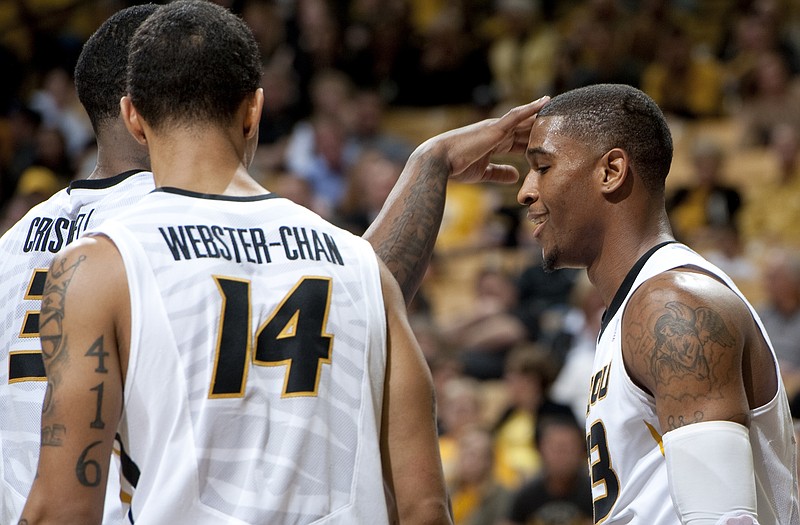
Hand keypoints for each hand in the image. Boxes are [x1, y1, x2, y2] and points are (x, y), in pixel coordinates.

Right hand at [417, 96, 548, 183]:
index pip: (519, 141)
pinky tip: (545, 102)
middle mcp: (497, 132)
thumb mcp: (483, 173)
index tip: (550, 141)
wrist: (440, 161)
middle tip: (564, 121)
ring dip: (542, 114)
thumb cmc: (457, 167)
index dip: (534, 141)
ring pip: (525, 119)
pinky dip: (531, 108)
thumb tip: (516, 175)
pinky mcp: (494, 127)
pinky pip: (516, 115)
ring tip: (561, 107)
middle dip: (542, 126)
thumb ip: (500, 172)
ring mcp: (496, 128)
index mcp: (494, 143)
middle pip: (525, 128)